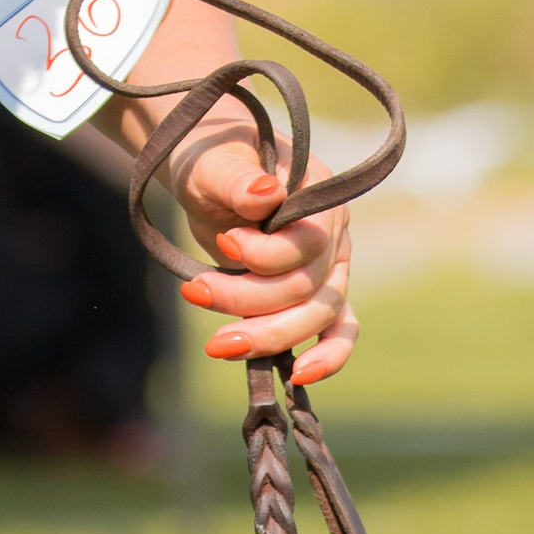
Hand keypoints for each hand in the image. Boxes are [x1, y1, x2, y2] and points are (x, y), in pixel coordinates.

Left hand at [169, 123, 355, 385]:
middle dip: (249, 300)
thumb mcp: (215, 161)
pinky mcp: (313, 293)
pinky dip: (325, 358)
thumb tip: (266, 195)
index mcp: (320, 193)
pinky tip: (298, 379)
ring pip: (316, 316)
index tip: (223, 240)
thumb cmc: (212, 155)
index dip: (265, 254)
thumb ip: (239, 178)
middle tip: (196, 292)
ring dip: (267, 334)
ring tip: (218, 344)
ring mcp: (328, 267)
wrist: (208, 168)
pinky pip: (337, 332)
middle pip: (307, 287)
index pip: (308, 243)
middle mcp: (333, 233)